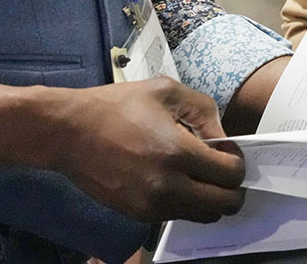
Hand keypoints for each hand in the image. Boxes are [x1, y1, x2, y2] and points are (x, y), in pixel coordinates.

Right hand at [45, 76, 245, 223]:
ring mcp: (152, 206)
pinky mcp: (139, 215)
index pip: (231, 175)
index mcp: (178, 153)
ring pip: (203, 216)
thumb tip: (222, 139)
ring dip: (209, 198)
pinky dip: (185, 202)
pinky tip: (173, 178)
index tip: (227, 151)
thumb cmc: (116, 106)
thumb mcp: (165, 91)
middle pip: (224, 205)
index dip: (237, 162)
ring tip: (197, 173)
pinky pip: (177, 215)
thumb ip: (203, 111)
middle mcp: (169, 186)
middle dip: (231, 187)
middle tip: (221, 168)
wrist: (69, 132)